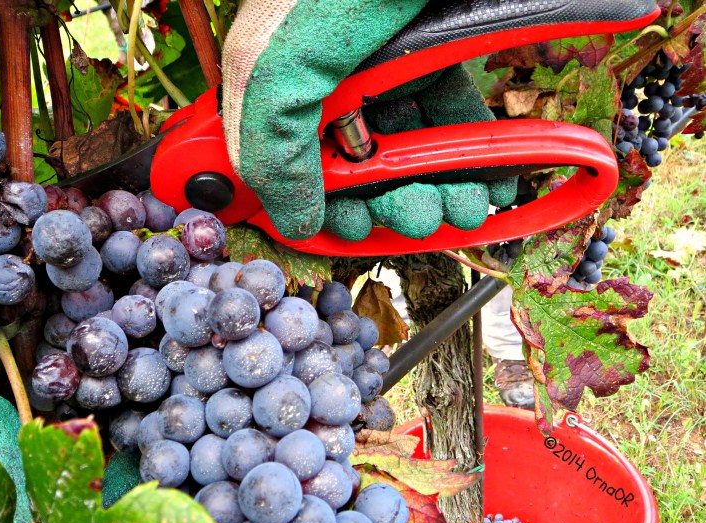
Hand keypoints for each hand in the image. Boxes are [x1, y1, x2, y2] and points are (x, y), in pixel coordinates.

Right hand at [221, 0, 515, 240]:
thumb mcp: (279, 63)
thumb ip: (270, 148)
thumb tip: (293, 220)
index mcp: (274, 81)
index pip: (279, 166)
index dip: (310, 205)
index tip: (344, 229)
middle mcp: (325, 78)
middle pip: (351, 167)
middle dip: (384, 205)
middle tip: (413, 218)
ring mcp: (383, 66)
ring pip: (405, 150)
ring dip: (434, 190)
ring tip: (461, 206)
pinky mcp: (436, 52)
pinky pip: (452, 116)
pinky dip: (473, 154)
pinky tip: (492, 177)